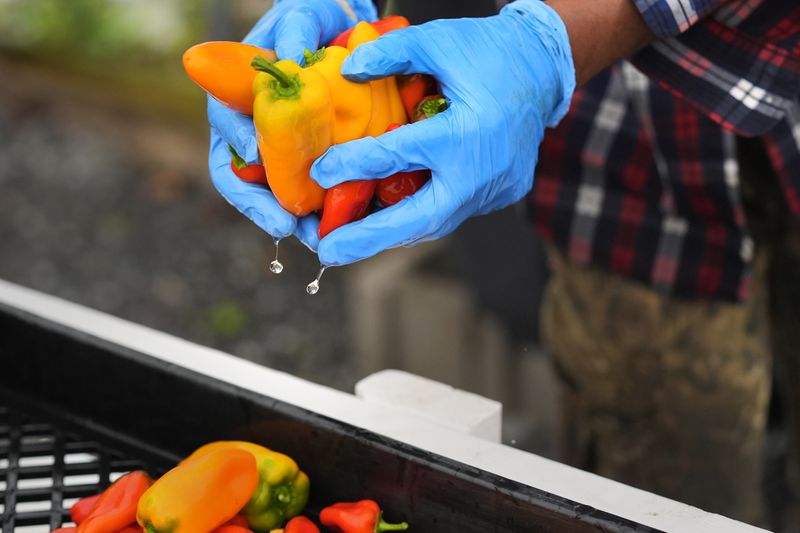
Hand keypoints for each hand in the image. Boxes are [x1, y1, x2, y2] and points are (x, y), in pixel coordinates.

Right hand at [208, 0, 376, 248]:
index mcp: (238, 96)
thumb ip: (294, 30)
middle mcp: (251, 129)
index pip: (226, 126)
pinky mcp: (307, 159)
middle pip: (241, 177)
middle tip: (287, 226)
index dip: (238, 144)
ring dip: (290, 218)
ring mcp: (277, 148)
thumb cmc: (313, 22)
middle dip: (260, 206)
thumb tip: (290, 59)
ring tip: (316, 239)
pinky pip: (307, 191)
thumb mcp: (303, 16)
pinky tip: (338, 227)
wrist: (340, 32)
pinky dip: (319, 212)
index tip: (257, 158)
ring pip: (273, 193)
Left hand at [310, 0, 574, 264]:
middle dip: (370, 239)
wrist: (545, 69)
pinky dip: (417, 217)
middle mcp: (482, 172)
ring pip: (435, 223)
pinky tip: (386, 219)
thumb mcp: (439, 40)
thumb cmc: (490, 51)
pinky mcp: (501, 195)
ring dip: (391, 234)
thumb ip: (391, 54)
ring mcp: (495, 190)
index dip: (353, 164)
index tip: (318, 172)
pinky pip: (452, 212)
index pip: (398, 155)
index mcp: (467, 133)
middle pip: (420, 219)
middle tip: (328, 252)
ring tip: (348, 242)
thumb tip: (346, 71)